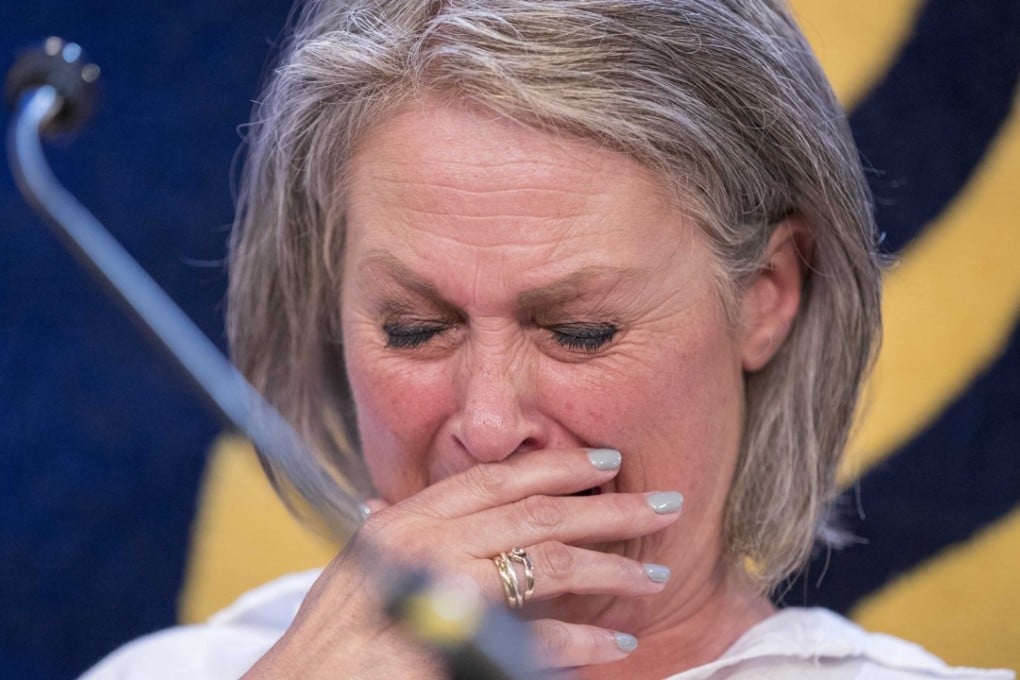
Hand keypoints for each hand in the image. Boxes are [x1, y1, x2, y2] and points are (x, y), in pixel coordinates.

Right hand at [244, 448, 682, 677]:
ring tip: (654, 576)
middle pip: (534, 509)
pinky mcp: (453, 640)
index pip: (494, 477)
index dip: (555, 463)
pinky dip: (582, 639)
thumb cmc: (329, 639)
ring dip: (610, 566)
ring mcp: (439, 589)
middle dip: (606, 505)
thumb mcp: (361, 569)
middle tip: (663, 504)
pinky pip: (535, 633)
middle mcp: (424, 540)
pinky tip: (616, 645)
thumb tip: (388, 506)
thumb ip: (394, 537)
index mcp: (407, 519)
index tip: (606, 460)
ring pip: (547, 560)